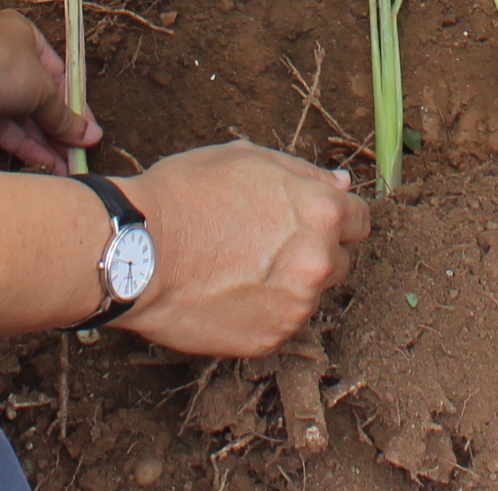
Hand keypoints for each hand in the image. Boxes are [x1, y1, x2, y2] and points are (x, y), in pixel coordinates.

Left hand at [0, 8, 98, 173]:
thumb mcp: (40, 87)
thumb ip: (63, 114)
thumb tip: (89, 134)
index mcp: (28, 41)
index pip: (59, 77)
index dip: (76, 107)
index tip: (90, 133)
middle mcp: (8, 61)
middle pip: (40, 100)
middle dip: (60, 130)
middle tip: (80, 158)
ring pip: (22, 119)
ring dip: (44, 143)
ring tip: (68, 170)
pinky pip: (3, 130)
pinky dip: (23, 146)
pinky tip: (45, 164)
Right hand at [116, 142, 369, 357]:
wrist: (136, 250)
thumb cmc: (186, 194)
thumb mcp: (247, 158)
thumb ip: (304, 172)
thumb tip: (341, 183)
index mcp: (321, 212)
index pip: (360, 221)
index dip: (334, 217)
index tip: (307, 220)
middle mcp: (318, 262)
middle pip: (338, 261)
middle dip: (312, 252)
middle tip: (264, 243)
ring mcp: (295, 306)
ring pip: (307, 295)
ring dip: (286, 284)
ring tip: (235, 268)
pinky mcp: (269, 340)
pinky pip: (277, 324)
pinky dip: (259, 312)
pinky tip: (224, 293)